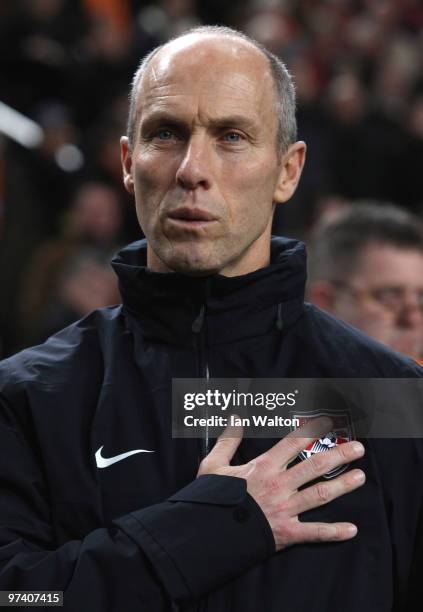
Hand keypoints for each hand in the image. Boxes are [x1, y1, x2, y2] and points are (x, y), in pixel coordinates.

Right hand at [197, 417, 364, 550]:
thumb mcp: (214, 464)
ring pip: (320, 494)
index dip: (312, 430)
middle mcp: (279, 485)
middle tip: (358, 449)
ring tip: (360, 477)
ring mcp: (285, 509)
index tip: (327, 422)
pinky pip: (314, 532)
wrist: (209, 532)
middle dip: (339, 455)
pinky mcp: (287, 532)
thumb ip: (228, 440)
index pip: (293, 443)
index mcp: (264, 467)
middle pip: (315, 466)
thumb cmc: (212, 498)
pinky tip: (351, 529)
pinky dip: (333, 532)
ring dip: (342, 485)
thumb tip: (235, 419)